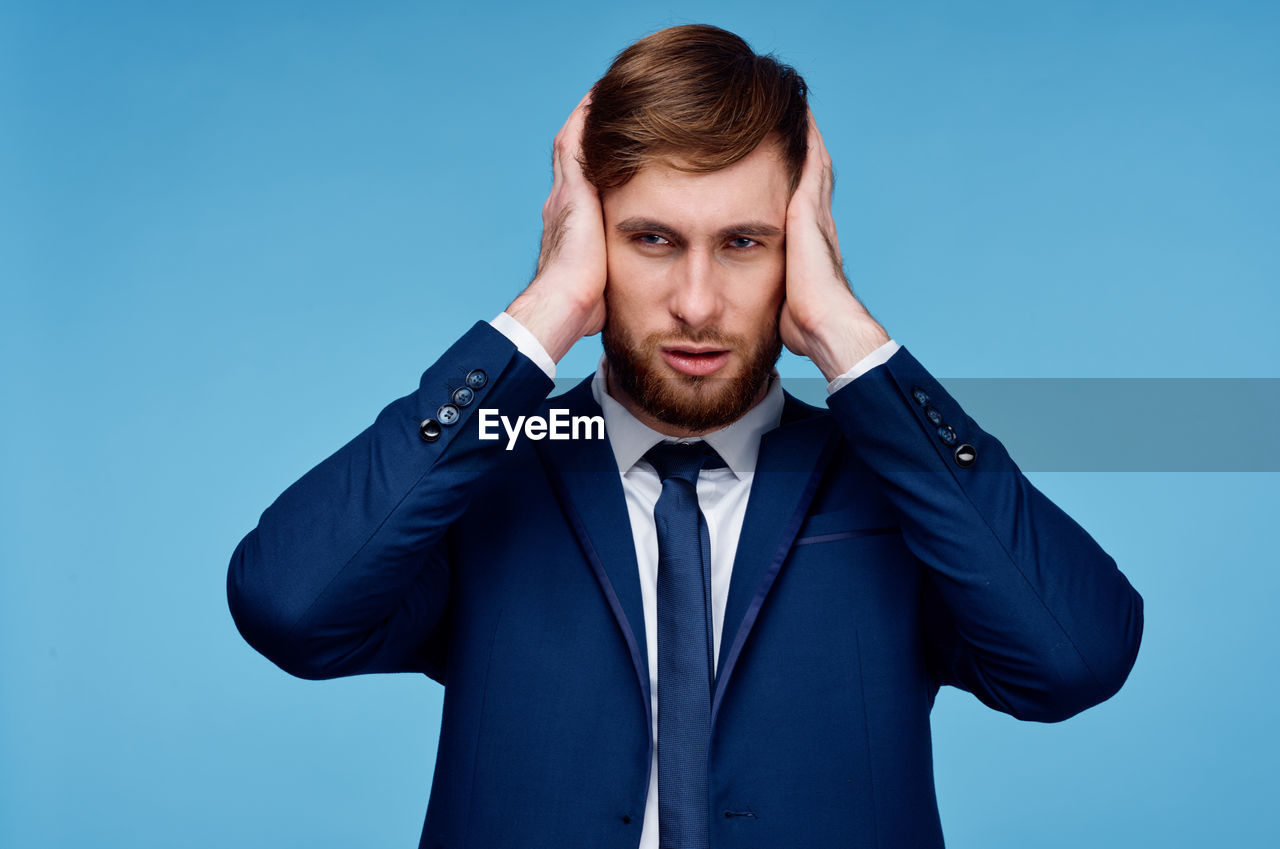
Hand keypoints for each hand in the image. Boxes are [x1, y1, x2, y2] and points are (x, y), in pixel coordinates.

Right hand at [505, 92, 607, 362]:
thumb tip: (637, 297)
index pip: (581, 183)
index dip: (592, 160)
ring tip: (609, 88)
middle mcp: (562, 204)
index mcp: (569, 226)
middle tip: (610, 101)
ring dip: (587, 115)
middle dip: (588, 128)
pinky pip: (577, 141)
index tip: (610, 141)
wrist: (562, 307)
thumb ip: (614, 278)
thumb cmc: (582, 309)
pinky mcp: (573, 192)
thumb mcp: (604, 286)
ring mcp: (564, 196)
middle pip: (573, 154)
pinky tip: (600, 95)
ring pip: (573, 141)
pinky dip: (586, 118)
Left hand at [779, 110, 890, 380]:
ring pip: (812, 162)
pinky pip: (807, 163)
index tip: (786, 156)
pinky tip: (798, 114)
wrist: (825, 325)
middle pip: (812, 173)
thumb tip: (773, 313)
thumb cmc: (806, 325)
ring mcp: (815, 214)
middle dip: (803, 145)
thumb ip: (779, 296)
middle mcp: (818, 222)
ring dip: (804, 133)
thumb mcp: (785, 304)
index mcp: (811, 242)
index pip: (804, 201)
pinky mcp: (807, 210)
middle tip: (793, 113)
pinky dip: (805, 138)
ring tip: (794, 103)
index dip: (798, 177)